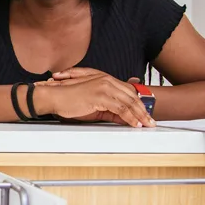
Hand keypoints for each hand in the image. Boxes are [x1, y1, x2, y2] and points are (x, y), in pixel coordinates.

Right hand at [36, 68, 153, 126]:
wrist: (54, 97)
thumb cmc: (69, 100)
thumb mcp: (93, 104)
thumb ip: (109, 109)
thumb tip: (123, 118)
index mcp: (105, 80)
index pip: (128, 92)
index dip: (139, 104)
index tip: (145, 114)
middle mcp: (107, 81)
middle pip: (132, 97)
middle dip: (143, 110)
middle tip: (151, 121)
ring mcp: (104, 87)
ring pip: (129, 103)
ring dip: (140, 115)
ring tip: (146, 124)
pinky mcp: (101, 96)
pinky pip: (121, 109)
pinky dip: (130, 118)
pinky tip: (135, 124)